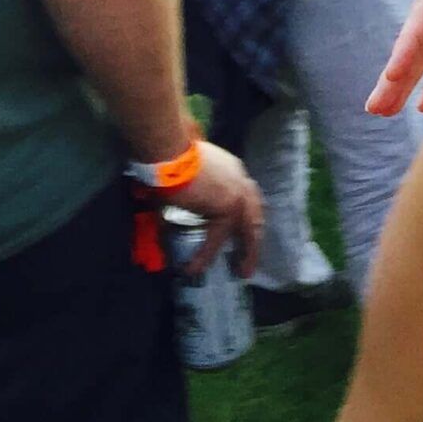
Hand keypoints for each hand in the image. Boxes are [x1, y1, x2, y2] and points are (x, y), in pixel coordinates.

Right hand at [172, 142, 263, 279]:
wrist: (168, 150)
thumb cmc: (170, 158)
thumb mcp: (186, 177)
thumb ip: (191, 194)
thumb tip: (175, 215)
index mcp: (232, 170)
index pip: (247, 198)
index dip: (246, 217)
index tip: (243, 232)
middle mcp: (240, 180)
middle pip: (254, 214)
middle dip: (253, 238)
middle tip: (250, 260)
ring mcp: (237, 193)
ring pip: (246, 229)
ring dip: (245, 251)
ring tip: (241, 270)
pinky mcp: (227, 207)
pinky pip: (216, 237)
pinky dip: (205, 254)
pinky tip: (194, 267)